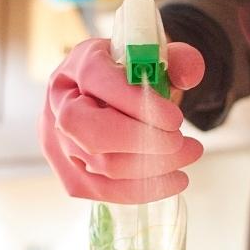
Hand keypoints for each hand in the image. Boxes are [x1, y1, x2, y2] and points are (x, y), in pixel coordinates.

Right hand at [38, 38, 205, 203]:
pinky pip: (102, 191)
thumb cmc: (135, 79)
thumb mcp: (157, 58)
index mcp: (77, 64)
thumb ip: (178, 59)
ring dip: (152, 167)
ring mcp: (59, 143)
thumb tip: (190, 73)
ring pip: (100, 164)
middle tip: (179, 141)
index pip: (94, 79)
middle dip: (140, 141)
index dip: (133, 100)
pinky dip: (143, 189)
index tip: (174, 118)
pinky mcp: (70, 175)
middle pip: (88, 129)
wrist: (115, 100)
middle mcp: (59, 104)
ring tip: (188, 154)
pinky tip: (172, 180)